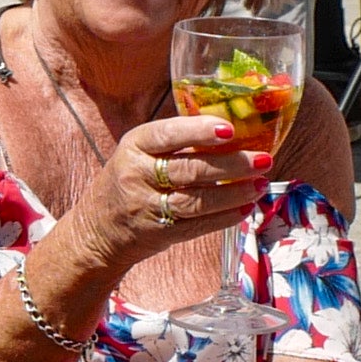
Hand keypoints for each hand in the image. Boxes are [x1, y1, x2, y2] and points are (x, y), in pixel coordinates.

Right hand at [86, 111, 272, 253]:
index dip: (199, 131)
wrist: (98, 229)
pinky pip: (198, 226)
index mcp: (134, 146)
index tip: (230, 129)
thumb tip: (232, 128)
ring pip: (197, 200)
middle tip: (263, 159)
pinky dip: (225, 217)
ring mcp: (147, 207)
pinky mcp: (160, 233)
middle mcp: (137, 175)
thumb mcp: (139, 152)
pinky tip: (246, 207)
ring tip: (261, 184)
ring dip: (234, 193)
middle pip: (189, 169)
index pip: (167, 135)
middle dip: (231, 165)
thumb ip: (175, 140)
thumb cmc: (129, 180)